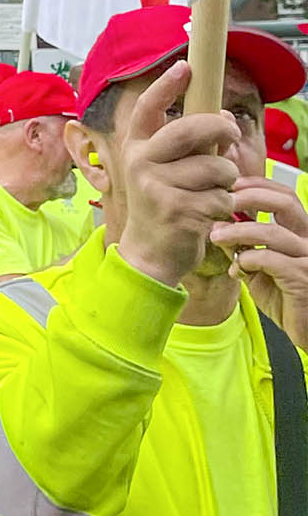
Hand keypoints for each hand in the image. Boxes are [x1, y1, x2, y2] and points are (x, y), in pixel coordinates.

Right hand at [116, 61, 240, 288]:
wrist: (150, 252)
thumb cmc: (164, 203)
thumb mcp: (165, 169)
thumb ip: (188, 144)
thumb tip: (225, 118)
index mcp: (137, 147)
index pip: (148, 109)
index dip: (166, 86)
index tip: (185, 66)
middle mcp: (141, 162)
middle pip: (192, 129)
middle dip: (221, 129)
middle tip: (232, 135)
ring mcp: (157, 186)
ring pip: (217, 167)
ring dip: (227, 181)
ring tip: (213, 192)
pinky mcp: (178, 210)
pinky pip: (222, 197)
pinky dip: (224, 206)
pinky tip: (209, 214)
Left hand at [214, 179, 307, 347]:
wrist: (306, 330)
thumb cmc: (285, 297)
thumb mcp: (259, 267)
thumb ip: (244, 246)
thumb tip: (218, 226)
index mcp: (301, 232)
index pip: (284, 195)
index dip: (257, 185)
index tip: (228, 185)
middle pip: (284, 202)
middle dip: (249, 196)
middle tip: (222, 202)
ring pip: (271, 231)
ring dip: (237, 231)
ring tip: (216, 237)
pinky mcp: (303, 277)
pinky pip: (270, 259)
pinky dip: (247, 260)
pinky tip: (236, 271)